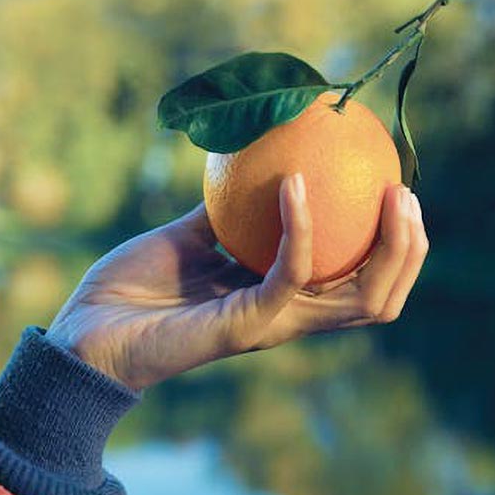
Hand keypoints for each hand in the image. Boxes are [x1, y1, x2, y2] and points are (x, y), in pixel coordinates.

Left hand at [46, 175, 428, 389]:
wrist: (85, 331)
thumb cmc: (133, 288)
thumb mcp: (188, 238)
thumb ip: (225, 212)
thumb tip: (255, 163)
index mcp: (279, 297)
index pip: (357, 280)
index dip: (391, 245)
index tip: (393, 189)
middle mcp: (285, 315)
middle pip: (378, 296)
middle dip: (409, 249)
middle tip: (405, 194)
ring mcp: (269, 323)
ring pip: (359, 298)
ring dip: (386, 247)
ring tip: (391, 194)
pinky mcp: (244, 324)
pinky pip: (289, 274)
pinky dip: (299, 227)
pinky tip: (295, 184)